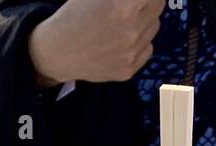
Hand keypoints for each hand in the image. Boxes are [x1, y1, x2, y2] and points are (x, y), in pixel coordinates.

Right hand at [28, 0, 164, 85]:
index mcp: (124, 6)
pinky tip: (120, 39)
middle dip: (147, 2)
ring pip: (154, 27)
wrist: (58, 52)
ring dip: (144, 21)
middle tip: (131, 5)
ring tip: (123, 22)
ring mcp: (131, 53)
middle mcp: (131, 30)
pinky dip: (140, 42)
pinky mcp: (129, 70)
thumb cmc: (74, 16)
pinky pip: (147, 49)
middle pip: (158, 7)